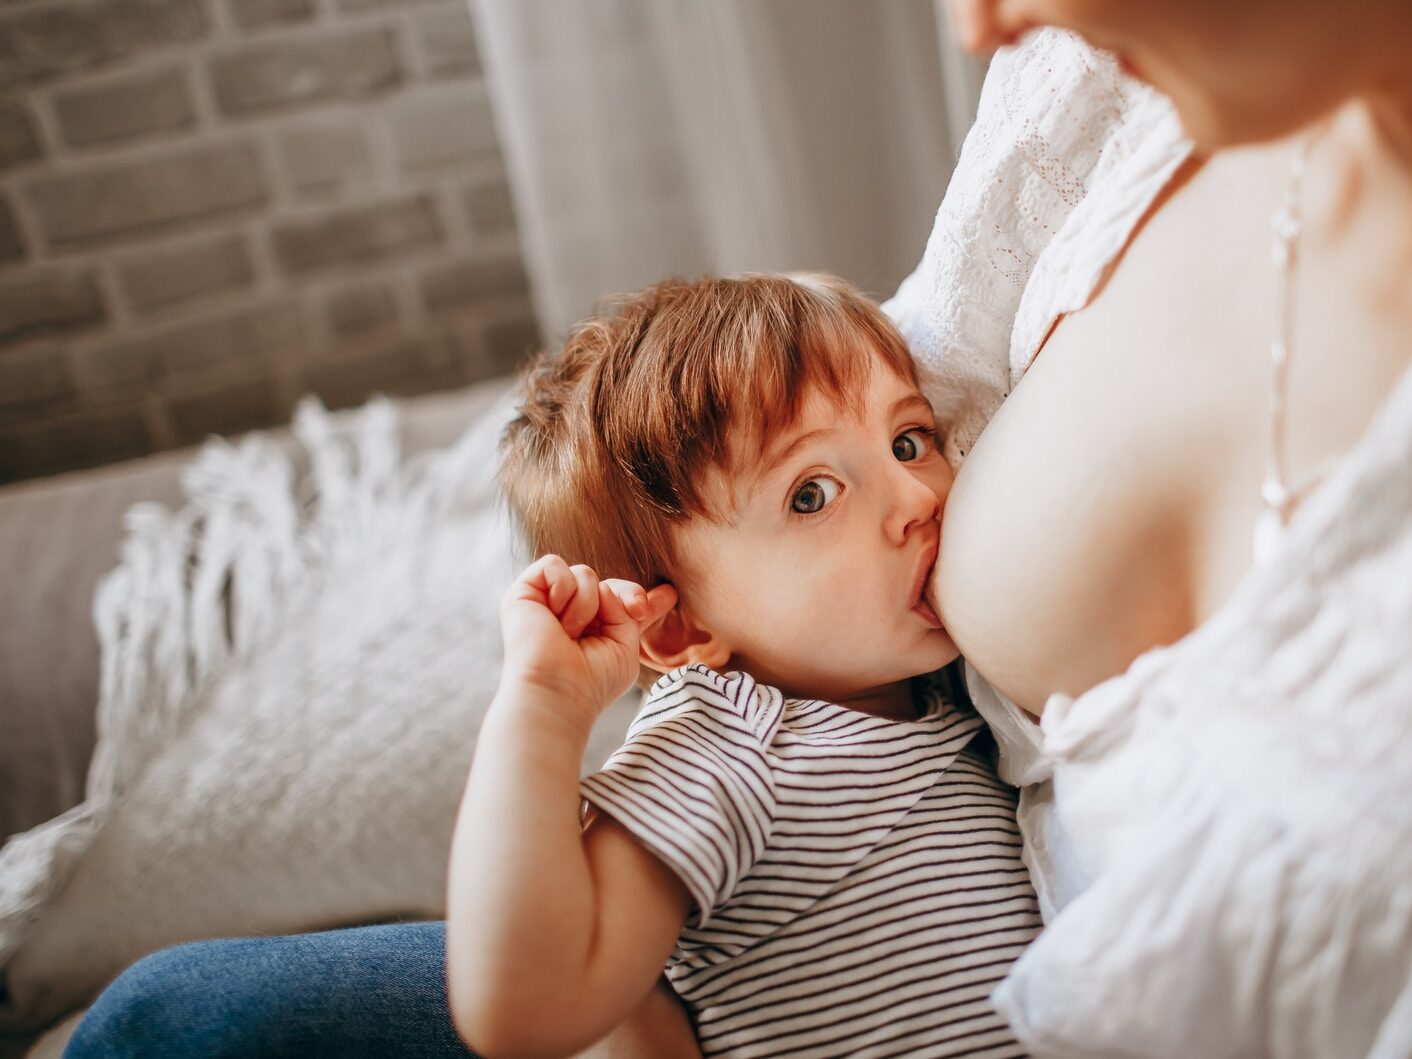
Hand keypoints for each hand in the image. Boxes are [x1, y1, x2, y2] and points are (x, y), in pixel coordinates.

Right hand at [499, 554, 677, 730]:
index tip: (670, 595)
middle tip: (634, 612)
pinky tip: (556, 617)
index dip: (637, 597)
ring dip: (587, 604)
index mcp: (593, 631)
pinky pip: (553, 565)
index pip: (617, 604)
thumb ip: (630, 614)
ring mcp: (547, 603)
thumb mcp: (625, 647)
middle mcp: (570, 615)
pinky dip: (563, 588)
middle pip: (606, 583)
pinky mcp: (524, 593)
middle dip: (626, 595)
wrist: (558, 691)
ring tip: (571, 634)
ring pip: (584, 573)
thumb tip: (641, 590)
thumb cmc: (592, 680)